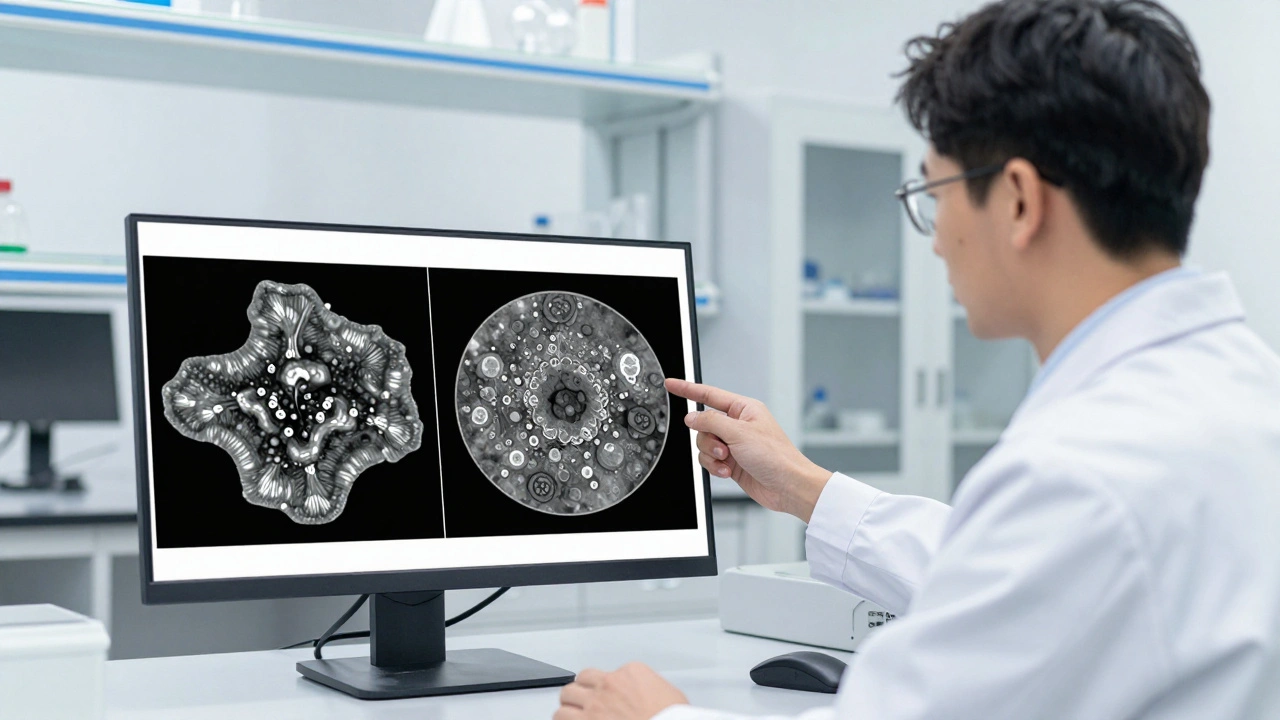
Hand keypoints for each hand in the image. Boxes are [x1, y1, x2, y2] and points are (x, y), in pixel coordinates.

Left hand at [555, 662, 688, 719]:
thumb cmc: (672, 719)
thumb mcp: (669, 694)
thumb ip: (649, 688)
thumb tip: (644, 694)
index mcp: (632, 672)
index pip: (607, 672)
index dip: (604, 686)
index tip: (605, 695)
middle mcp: (609, 684)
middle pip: (581, 680)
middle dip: (581, 692)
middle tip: (582, 702)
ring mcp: (595, 704)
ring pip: (566, 696)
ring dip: (568, 706)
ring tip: (571, 714)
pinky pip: (561, 717)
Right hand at [665, 378, 831, 522]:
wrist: (787, 486)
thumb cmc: (776, 456)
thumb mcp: (739, 433)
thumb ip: (711, 422)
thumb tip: (692, 417)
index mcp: (744, 409)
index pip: (709, 394)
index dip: (688, 389)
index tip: (671, 384)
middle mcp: (738, 425)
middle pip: (703, 424)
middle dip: (708, 439)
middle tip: (722, 448)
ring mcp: (734, 444)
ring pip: (704, 444)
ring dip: (712, 455)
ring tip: (727, 461)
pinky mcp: (731, 462)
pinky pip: (710, 460)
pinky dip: (715, 467)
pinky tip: (728, 471)